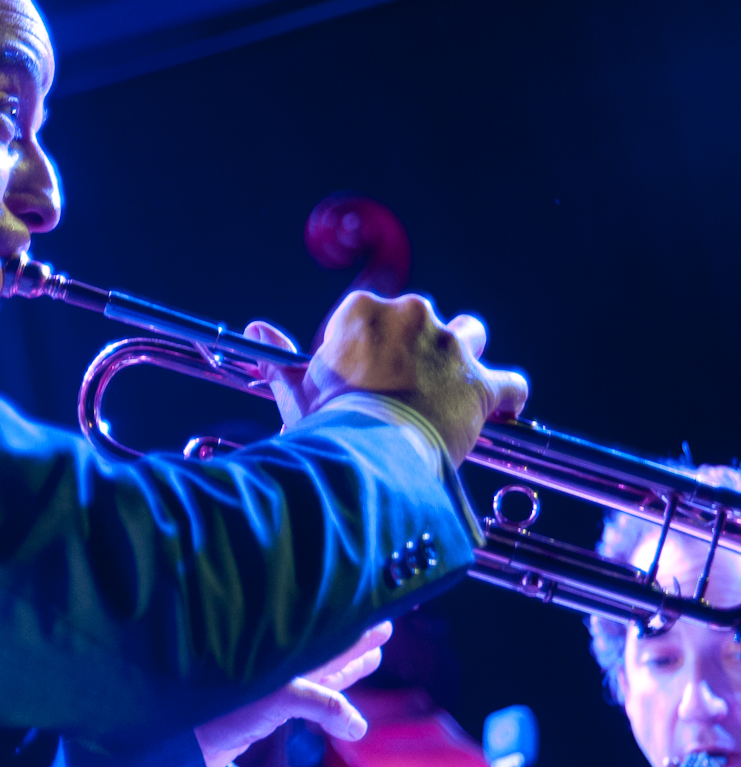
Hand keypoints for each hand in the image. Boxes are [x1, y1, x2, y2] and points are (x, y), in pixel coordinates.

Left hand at [194, 622, 391, 766]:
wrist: (184, 748)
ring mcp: (275, 688)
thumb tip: (358, 725)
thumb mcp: (276, 698)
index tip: (377, 605)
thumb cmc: (219, 712)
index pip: (324, 630)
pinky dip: (332, 706)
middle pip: (327, 648)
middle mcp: (281, 665)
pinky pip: (312, 702)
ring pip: (323, 673)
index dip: (349, 620)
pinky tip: (348, 717)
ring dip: (349, 667)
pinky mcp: (270, 711)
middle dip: (355, 639)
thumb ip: (320, 703)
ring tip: (375, 654)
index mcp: (281, 651)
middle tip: (385, 625)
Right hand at [246, 292, 528, 466]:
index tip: (365, 371)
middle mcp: (413, 315)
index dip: (371, 344)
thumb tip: (256, 329)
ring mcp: (452, 348)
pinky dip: (506, 397)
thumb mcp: (297, 391)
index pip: (373, 313)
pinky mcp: (483, 383)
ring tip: (450, 388)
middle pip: (423, 319)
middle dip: (416, 346)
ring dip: (462, 358)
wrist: (369, 456)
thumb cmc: (328, 423)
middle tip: (400, 385)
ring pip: (471, 335)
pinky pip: (511, 382)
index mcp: (363, 311)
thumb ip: (281, 359)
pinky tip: (501, 411)